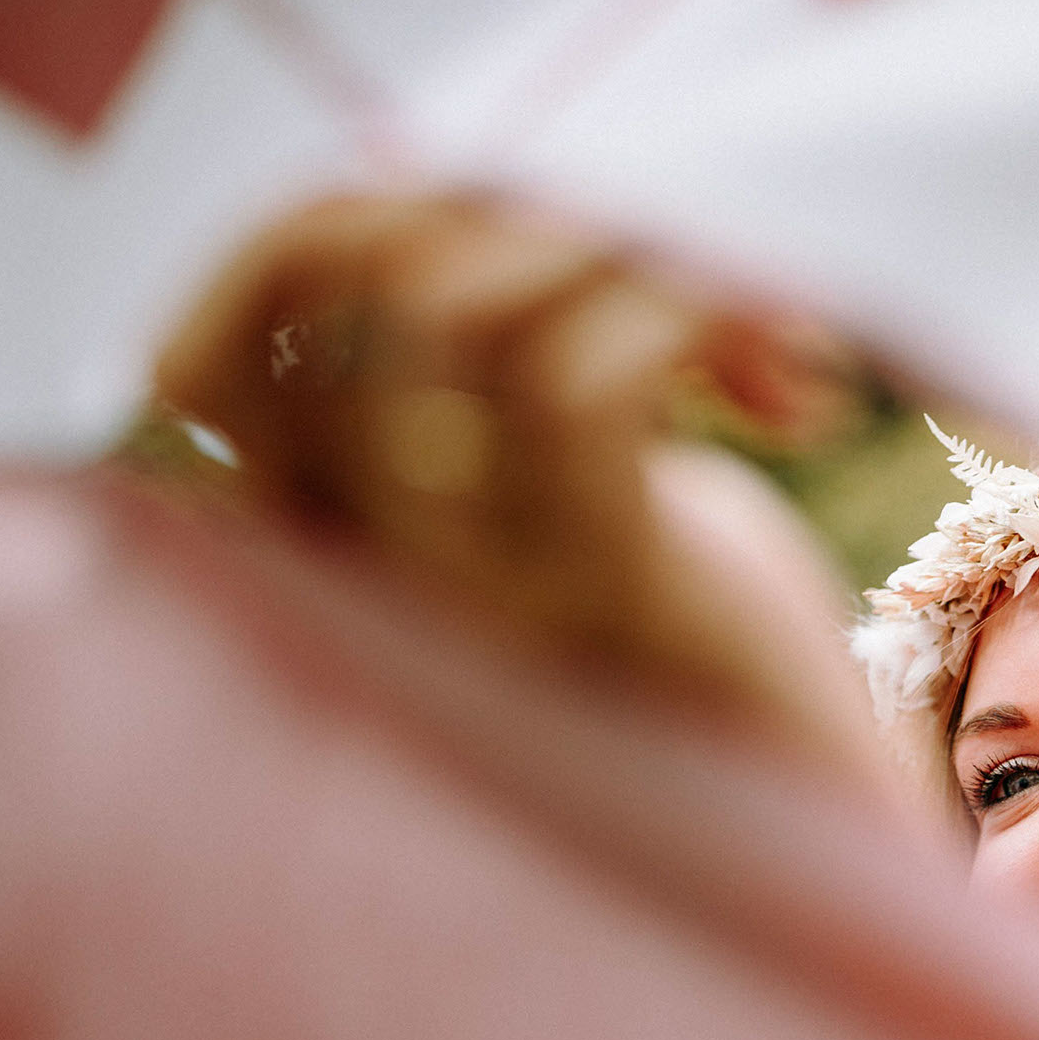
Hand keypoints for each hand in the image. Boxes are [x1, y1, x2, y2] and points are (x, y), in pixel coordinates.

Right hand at [145, 191, 881, 771]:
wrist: (822, 829)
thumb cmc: (700, 639)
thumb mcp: (559, 486)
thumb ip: (474, 374)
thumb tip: (452, 210)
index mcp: (331, 539)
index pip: (215, 329)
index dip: (347, 222)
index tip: (521, 228)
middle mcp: (367, 565)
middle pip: (353, 275)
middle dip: (533, 210)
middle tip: (670, 268)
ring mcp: (470, 586)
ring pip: (461, 309)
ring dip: (631, 258)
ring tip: (756, 326)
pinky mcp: (598, 597)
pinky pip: (579, 383)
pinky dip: (696, 323)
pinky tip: (796, 395)